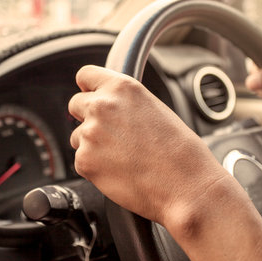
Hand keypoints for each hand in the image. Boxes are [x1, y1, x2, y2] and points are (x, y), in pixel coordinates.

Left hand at [68, 65, 228, 225]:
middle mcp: (102, 105)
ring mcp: (90, 133)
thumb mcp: (156, 109)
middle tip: (109, 133)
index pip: (85, 75)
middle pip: (76, 104)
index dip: (89, 88)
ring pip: (77, 136)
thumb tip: (113, 107)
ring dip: (92, 144)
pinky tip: (119, 170)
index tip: (91, 95)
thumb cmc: (180, 152)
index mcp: (123, 88)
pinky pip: (81, 161)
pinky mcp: (84, 161)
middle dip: (87, 116)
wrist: (185, 185)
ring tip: (122, 156)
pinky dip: (95, 167)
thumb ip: (127, 103)